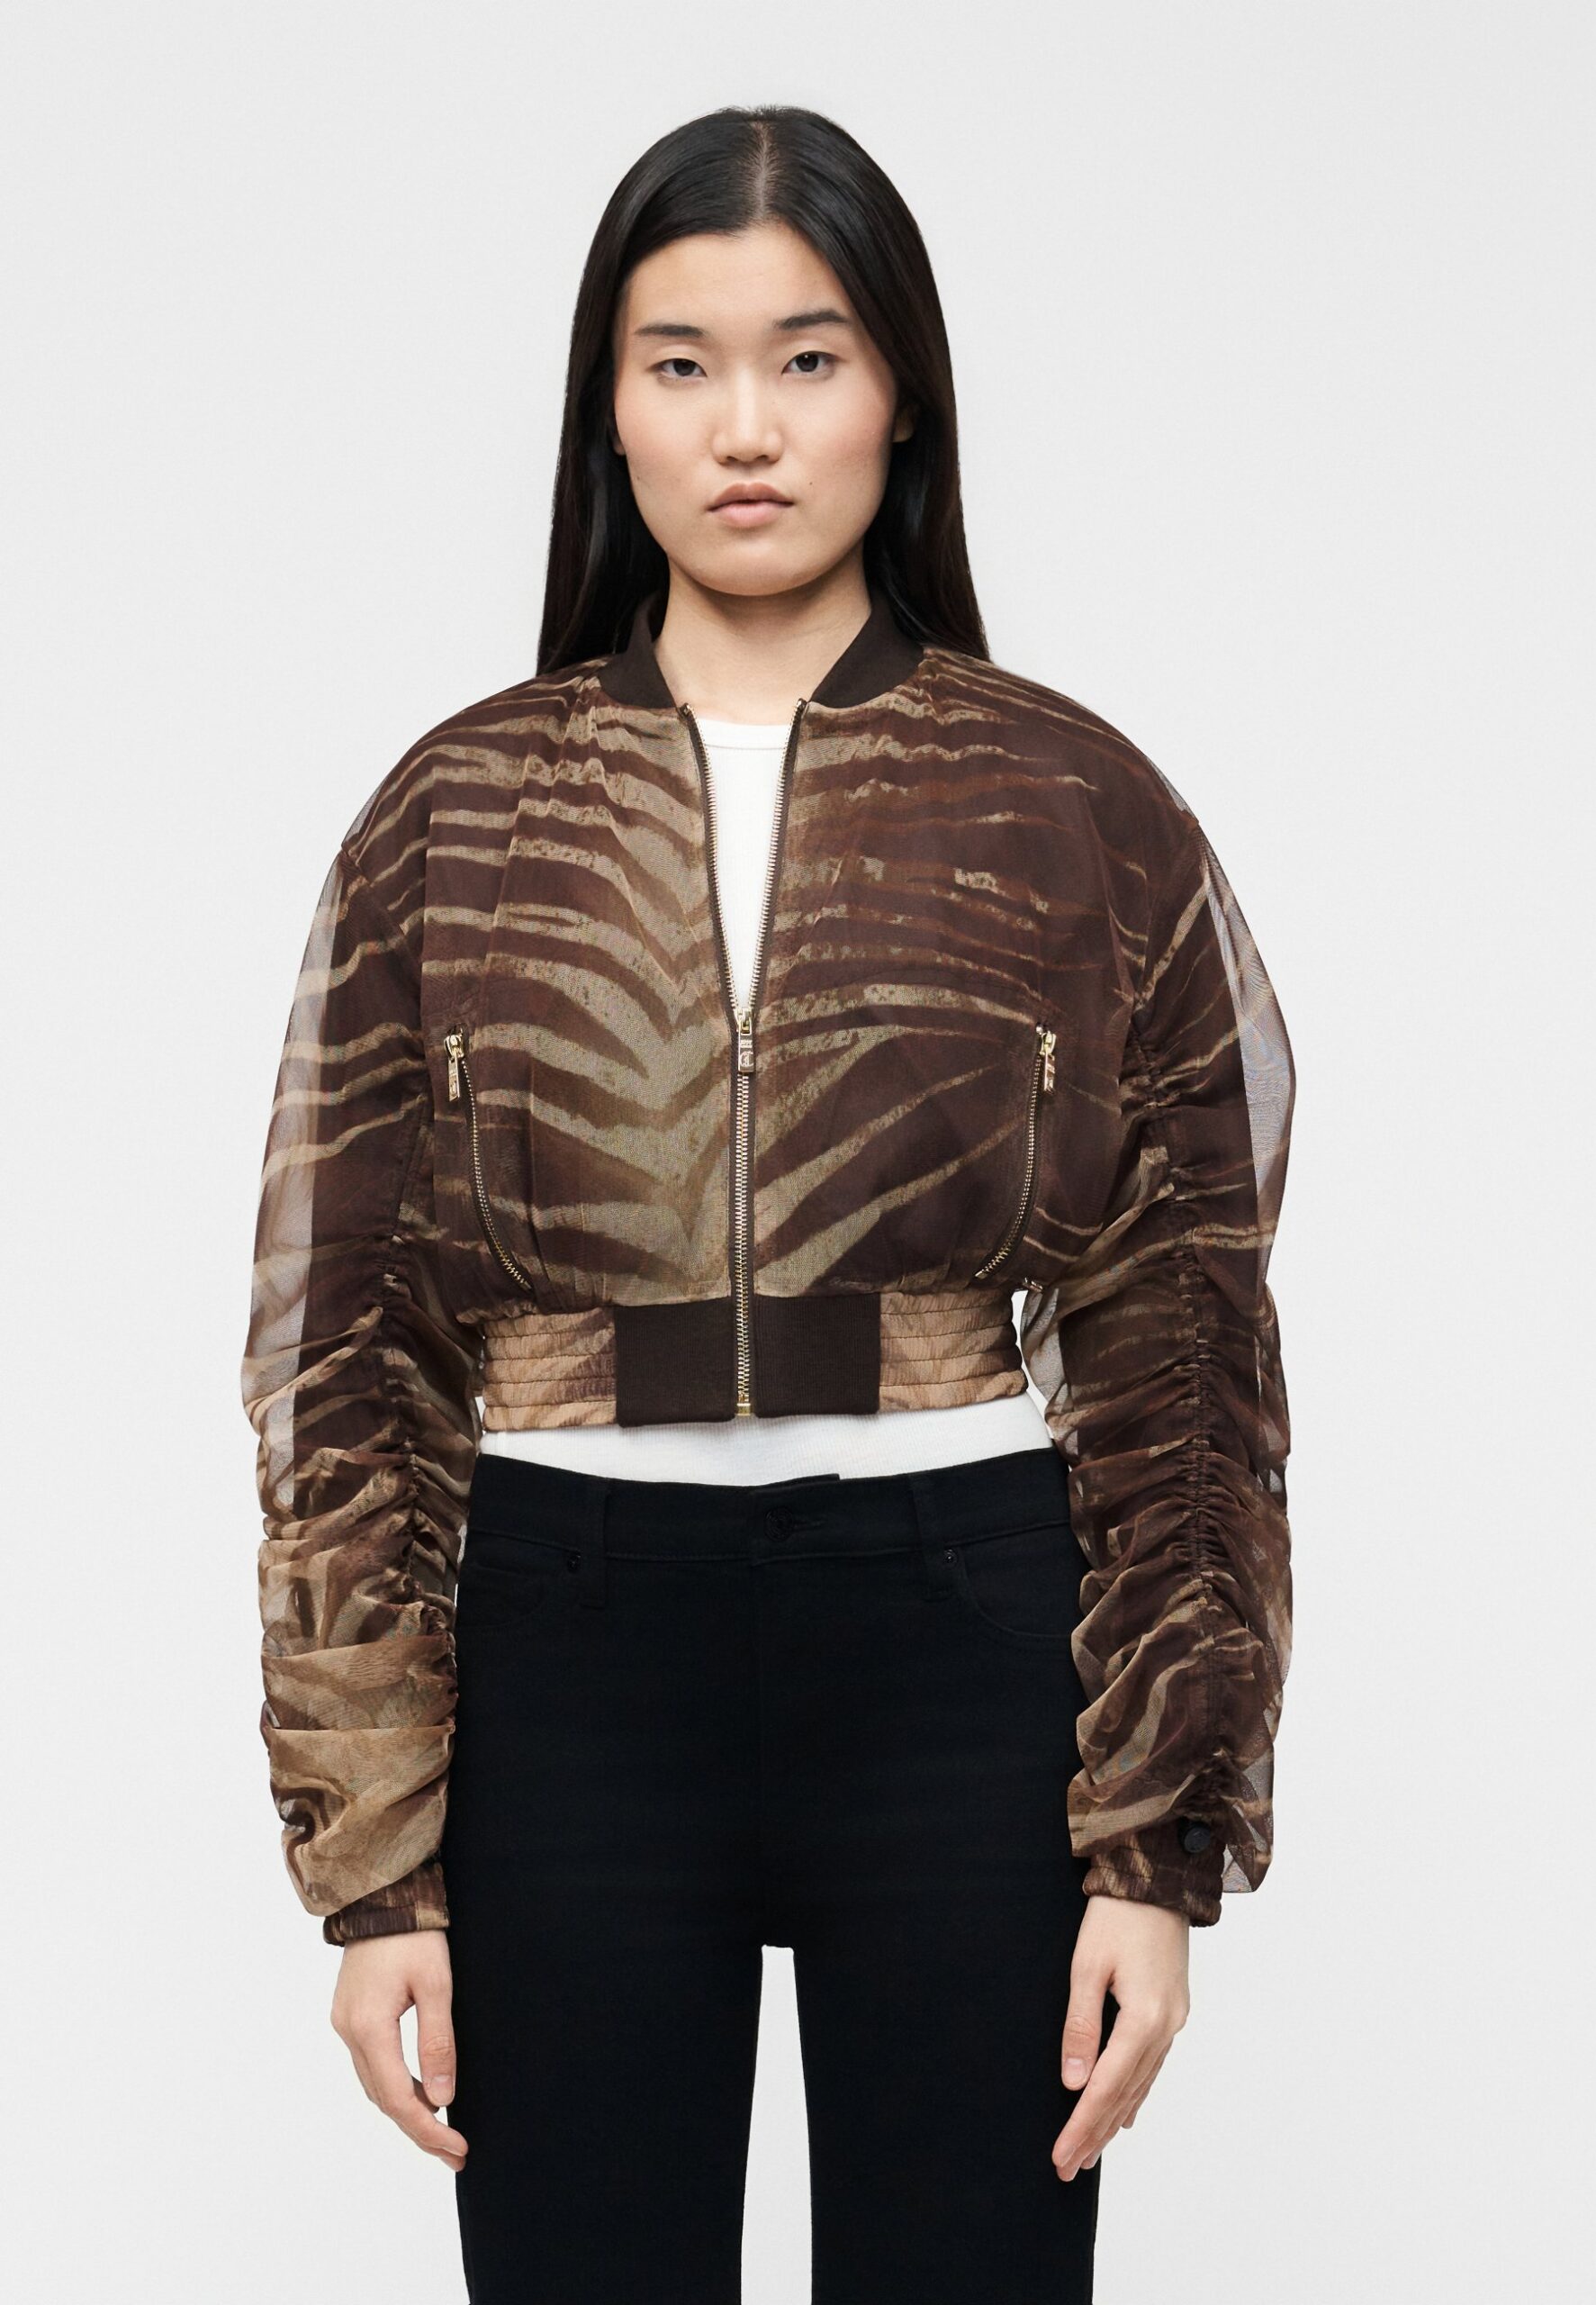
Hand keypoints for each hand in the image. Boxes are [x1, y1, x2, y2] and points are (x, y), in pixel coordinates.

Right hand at [329, 1928, 467, 2168]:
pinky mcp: (350, 2015)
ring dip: (408, 2109)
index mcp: (368, 2027)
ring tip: (444, 2128)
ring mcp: (345, 2024)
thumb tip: (442, 2099)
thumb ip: (438, 2042)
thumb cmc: (414, 1934)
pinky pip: (372, 2064)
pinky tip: (422, 2089)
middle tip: (455, 2151)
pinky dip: (396, 2084)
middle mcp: (348, 2032)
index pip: (399, 2098)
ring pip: (375, 2085)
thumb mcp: (437, 1984)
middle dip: (420, 2129)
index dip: (428, 2130)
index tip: (457, 2148)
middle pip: (384, 2100)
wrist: (383, 1895)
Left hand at [1053, 1893, 1190, 2180]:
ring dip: (1114, 2120)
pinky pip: (1151, 2066)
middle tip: (1069, 2168)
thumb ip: (1080, 2026)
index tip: (1061, 2156)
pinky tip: (1124, 2114)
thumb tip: (1073, 2082)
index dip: (1082, 2124)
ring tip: (1090, 2151)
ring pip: (1140, 2084)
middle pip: (1125, 2095)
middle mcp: (1166, 2027)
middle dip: (1095, 2133)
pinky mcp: (1173, 2010)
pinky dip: (1134, 2093)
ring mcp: (1174, 2021)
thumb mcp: (1087, 1966)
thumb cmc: (1116, 1915)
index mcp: (1145, 2019)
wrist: (1158, 1876)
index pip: (1106, 2087)